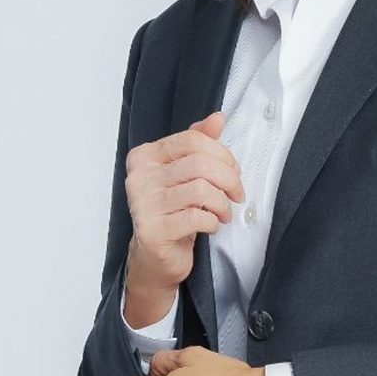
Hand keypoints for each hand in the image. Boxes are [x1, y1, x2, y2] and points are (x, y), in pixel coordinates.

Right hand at [122, 109, 243, 309]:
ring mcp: (143, 204)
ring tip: (224, 213)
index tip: (234, 172)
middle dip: (229, 179)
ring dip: (222, 203)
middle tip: (237, 195)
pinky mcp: (153, 230)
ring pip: (201, 190)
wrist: (155, 257)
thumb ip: (198, 143)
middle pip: (200, 164)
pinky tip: (211, 226)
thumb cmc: (172, 212)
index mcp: (145, 156)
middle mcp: (139, 177)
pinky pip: (196, 217)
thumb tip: (216, 117)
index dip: (222, 154)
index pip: (192, 140)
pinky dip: (212, 222)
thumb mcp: (185, 174)